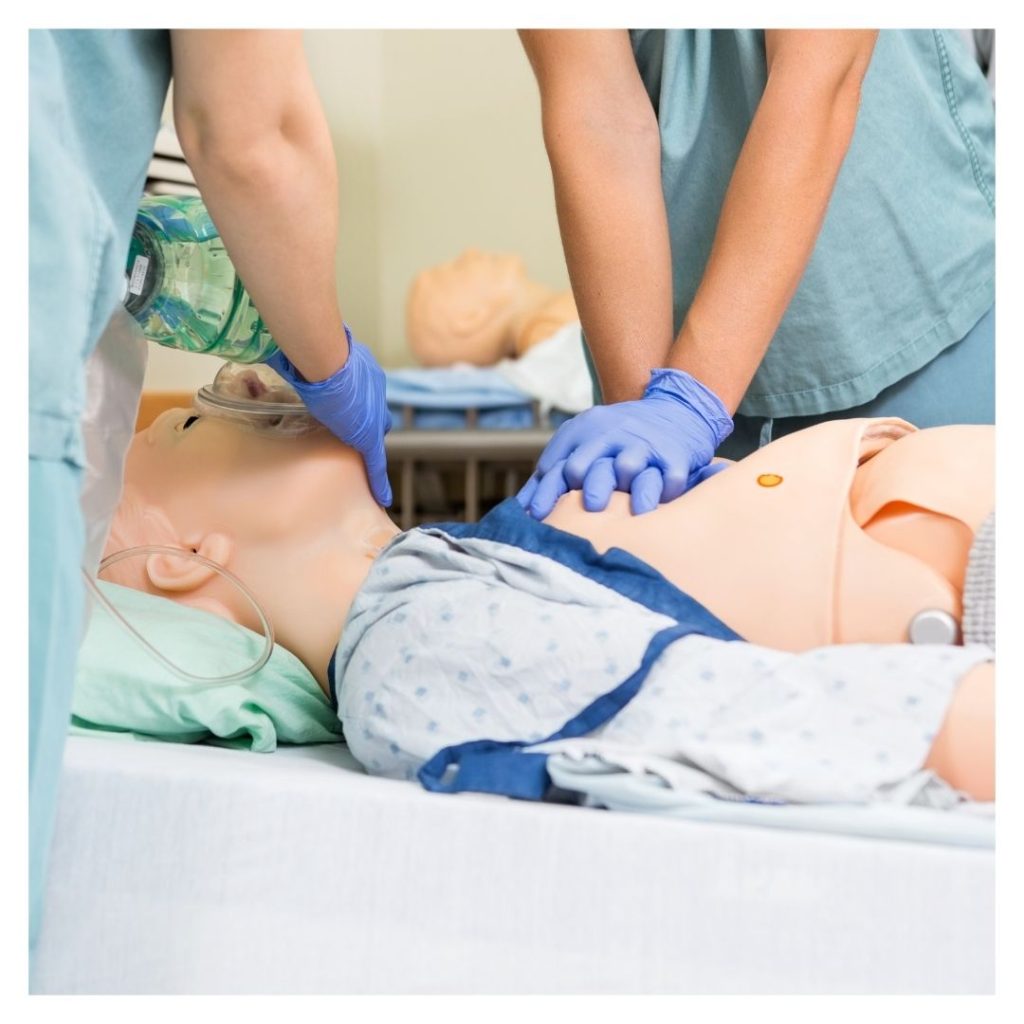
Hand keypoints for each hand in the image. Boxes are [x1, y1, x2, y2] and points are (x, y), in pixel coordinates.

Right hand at [267, 325, 392, 506]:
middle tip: (352, 431)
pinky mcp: (368, 435)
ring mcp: (374, 412)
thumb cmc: (306, 347)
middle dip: (365, 421)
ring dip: (368, 445)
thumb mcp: (300, 353)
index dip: (354, 401)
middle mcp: (373, 388)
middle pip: (373, 413)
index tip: (346, 406)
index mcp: (360, 368)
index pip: (361, 391)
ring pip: (375, 434)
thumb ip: (291, 359)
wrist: (322, 356)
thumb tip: (266, 357)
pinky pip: (376, 461)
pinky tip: (382, 497)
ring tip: (365, 464)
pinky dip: (378, 479)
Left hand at [518, 368, 732, 517]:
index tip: (538, 515)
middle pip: (594, 465)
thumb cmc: (614, 439)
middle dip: (591, 484)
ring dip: (629, 487)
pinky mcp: (675, 456)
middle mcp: (613, 438)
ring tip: (633, 509)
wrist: (673, 410)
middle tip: (590, 506)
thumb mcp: (581, 445)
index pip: (561, 466)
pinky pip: (670, 475)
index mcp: (585, 436)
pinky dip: (668, 489)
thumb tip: (519, 510)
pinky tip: (663, 504)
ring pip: (631, 466)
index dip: (548, 492)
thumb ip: (550, 476)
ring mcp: (644, 446)